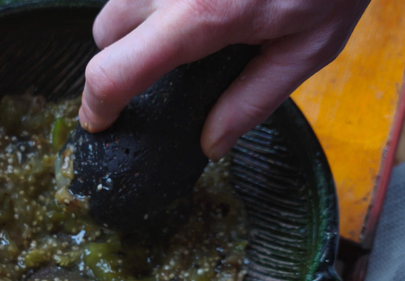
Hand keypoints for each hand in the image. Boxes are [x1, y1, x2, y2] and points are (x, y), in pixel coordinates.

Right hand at [79, 0, 369, 158]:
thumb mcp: (308, 47)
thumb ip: (253, 100)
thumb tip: (211, 143)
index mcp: (201, 15)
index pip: (113, 71)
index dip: (97, 106)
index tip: (101, 122)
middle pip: (104, 33)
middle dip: (118, 58)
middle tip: (159, 69)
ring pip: (116, 0)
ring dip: (133, 22)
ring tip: (182, 26)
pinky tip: (190, 0)